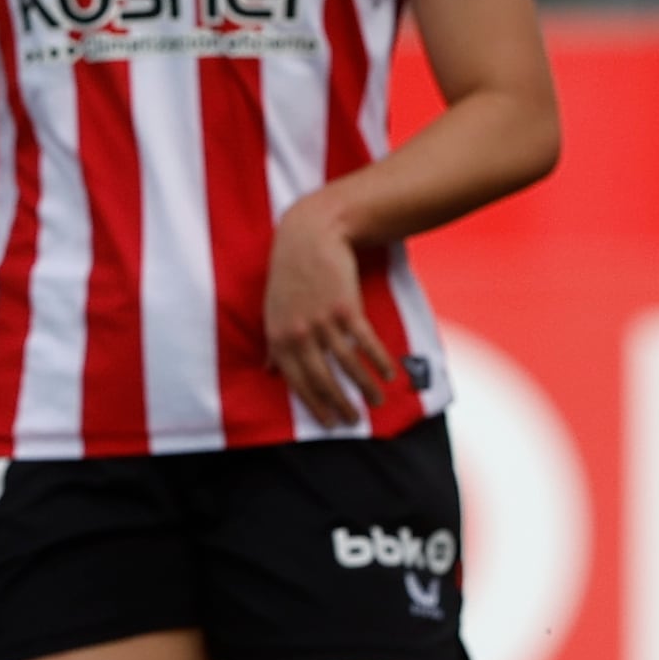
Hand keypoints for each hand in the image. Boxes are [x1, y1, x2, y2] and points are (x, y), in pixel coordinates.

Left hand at [264, 194, 398, 428]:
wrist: (309, 236)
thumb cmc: (289, 275)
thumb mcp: (272, 310)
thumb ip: (272, 342)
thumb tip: (268, 370)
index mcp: (277, 338)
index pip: (297, 382)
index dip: (315, 406)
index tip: (330, 423)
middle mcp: (297, 334)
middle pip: (323, 380)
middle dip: (340, 405)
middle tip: (354, 421)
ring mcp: (321, 322)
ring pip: (347, 365)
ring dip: (365, 387)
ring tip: (377, 402)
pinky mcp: (345, 308)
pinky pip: (365, 343)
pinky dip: (379, 361)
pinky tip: (390, 374)